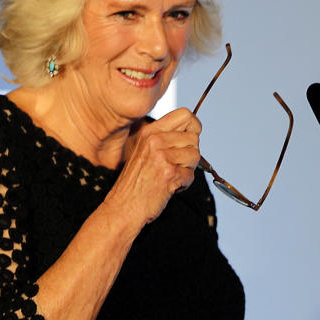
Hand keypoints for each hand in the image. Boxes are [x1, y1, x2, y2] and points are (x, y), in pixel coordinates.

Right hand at [107, 106, 200, 226]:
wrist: (124, 205)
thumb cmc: (136, 180)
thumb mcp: (144, 149)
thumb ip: (164, 137)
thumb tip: (193, 131)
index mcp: (149, 131)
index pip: (185, 114)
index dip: (194, 127)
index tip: (188, 140)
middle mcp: (155, 140)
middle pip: (194, 137)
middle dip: (190, 153)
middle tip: (176, 164)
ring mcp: (161, 156)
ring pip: (195, 156)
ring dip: (188, 169)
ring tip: (171, 175)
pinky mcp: (169, 174)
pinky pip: (191, 175)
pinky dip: (184, 184)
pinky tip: (170, 186)